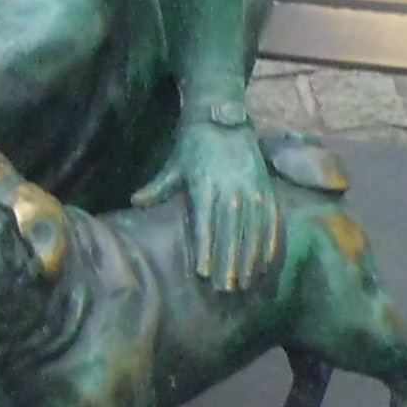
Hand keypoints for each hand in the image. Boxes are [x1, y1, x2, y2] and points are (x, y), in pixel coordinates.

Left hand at [139, 113, 282, 292]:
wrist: (225, 118)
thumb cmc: (194, 145)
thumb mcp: (174, 163)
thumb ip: (158, 187)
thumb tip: (136, 201)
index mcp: (205, 184)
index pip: (205, 223)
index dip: (206, 249)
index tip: (205, 273)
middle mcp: (231, 188)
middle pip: (231, 231)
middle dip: (230, 262)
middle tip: (227, 289)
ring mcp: (252, 188)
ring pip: (253, 229)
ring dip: (250, 258)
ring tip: (246, 283)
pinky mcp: (267, 187)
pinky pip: (271, 219)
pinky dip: (270, 242)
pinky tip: (266, 263)